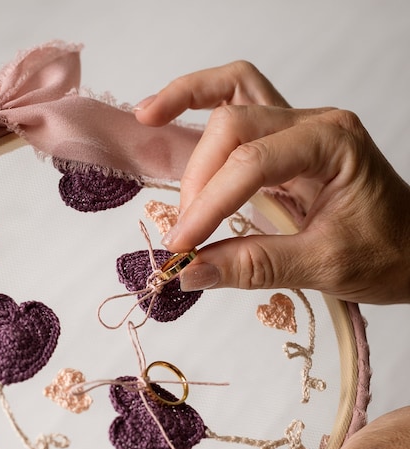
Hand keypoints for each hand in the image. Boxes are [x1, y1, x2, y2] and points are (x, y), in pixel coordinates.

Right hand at [135, 62, 409, 303]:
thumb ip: (254, 265)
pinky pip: (238, 104)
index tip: (183, 246)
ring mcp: (297, 126)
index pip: (252, 163)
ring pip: (234, 92)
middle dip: (199, 178)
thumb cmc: (388, 253)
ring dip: (187, 101)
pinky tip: (170, 113)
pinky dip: (201, 103)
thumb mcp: (323, 266)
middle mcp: (313, 123)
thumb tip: (191, 272)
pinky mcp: (281, 141)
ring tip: (147, 118)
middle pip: (234, 124)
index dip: (210, 204)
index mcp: (332, 145)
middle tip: (185, 232)